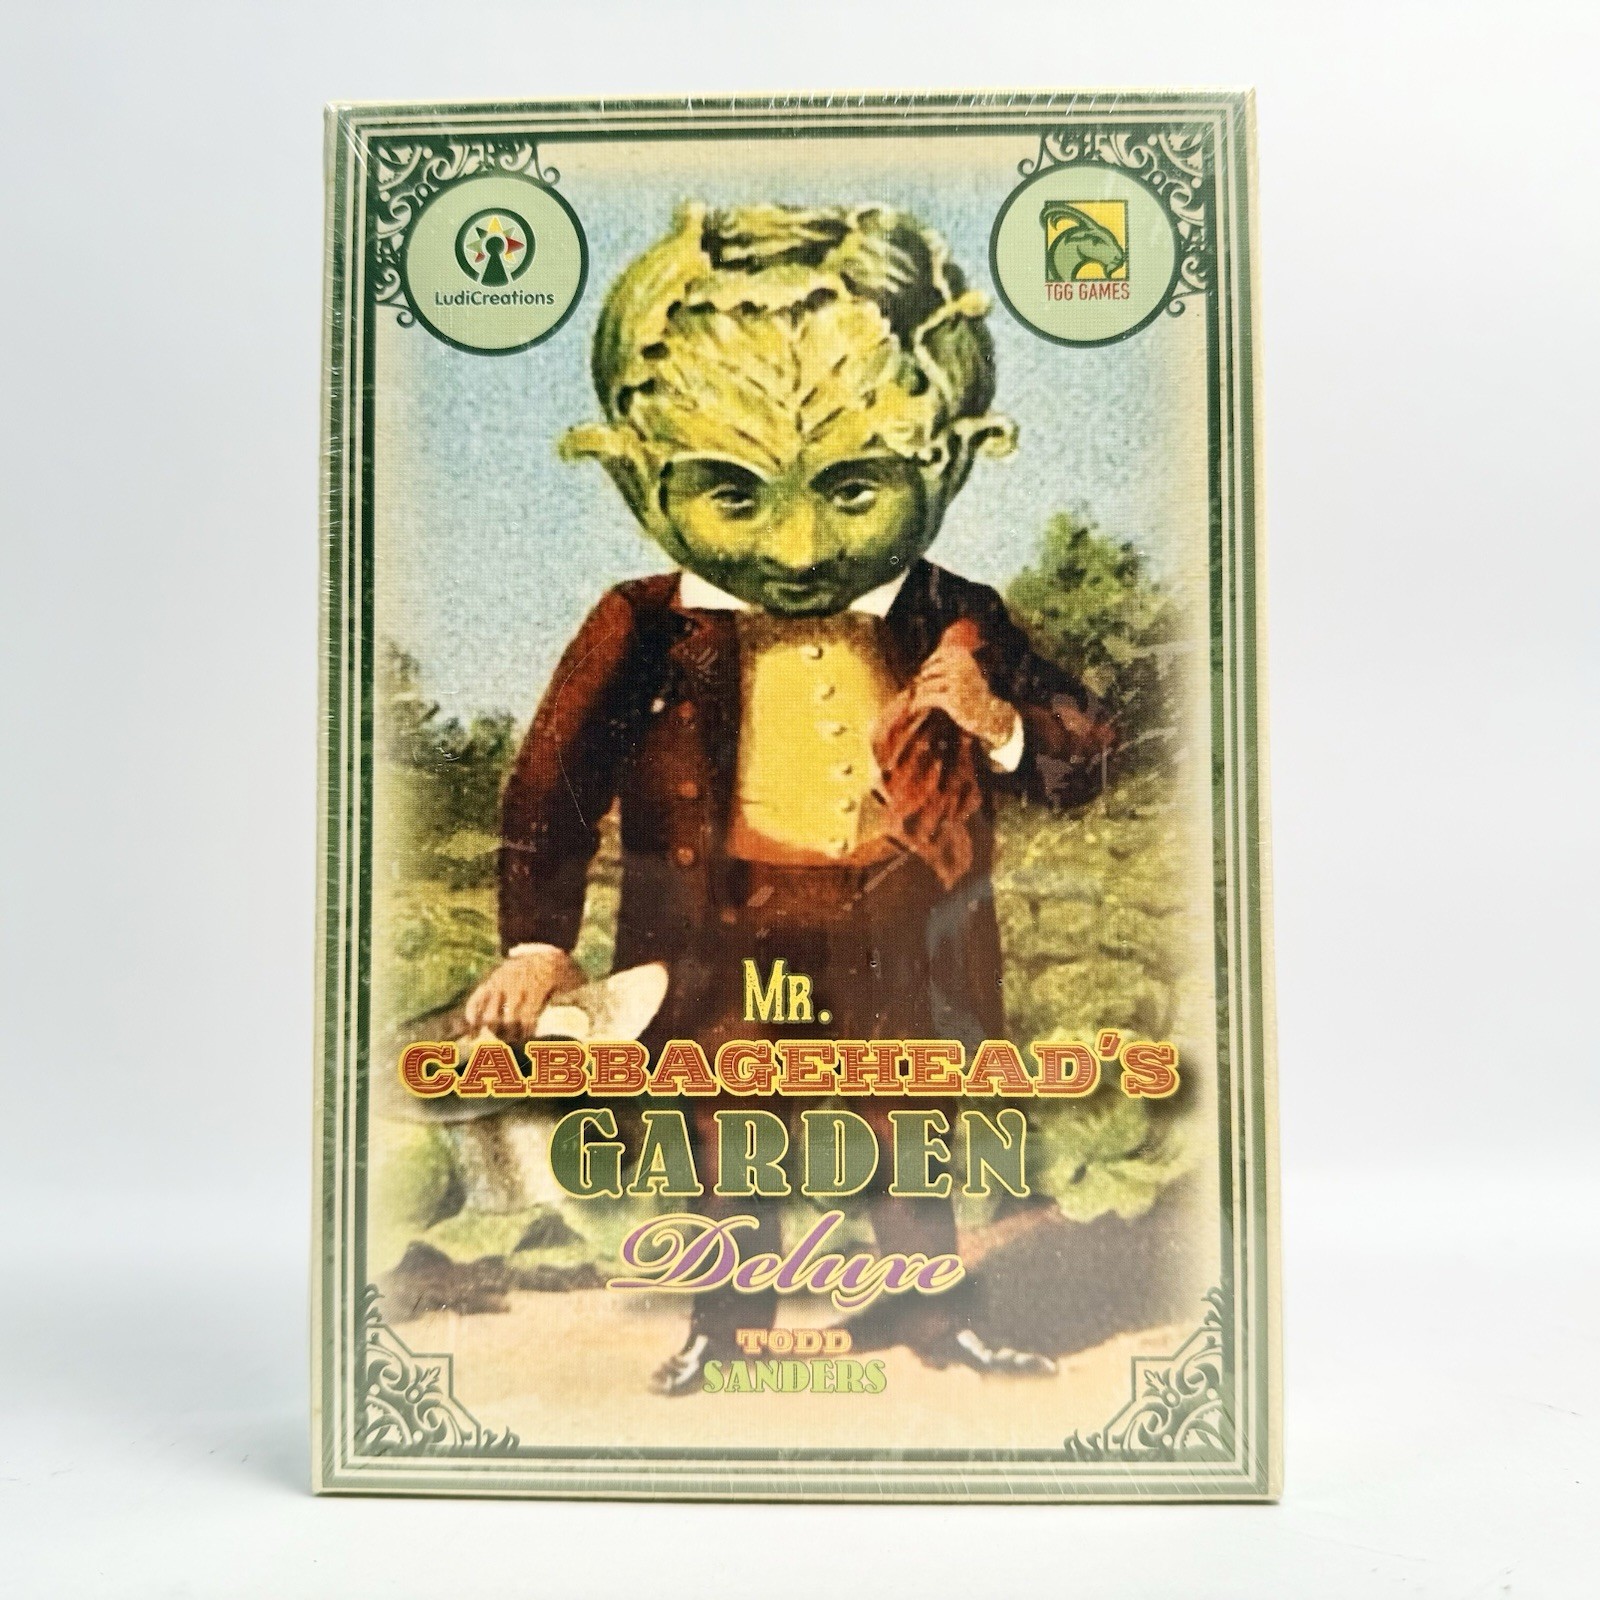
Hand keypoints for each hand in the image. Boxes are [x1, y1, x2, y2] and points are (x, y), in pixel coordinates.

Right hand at [463, 946, 586, 1036]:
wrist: (546, 949)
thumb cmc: (562, 973)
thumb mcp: (573, 983)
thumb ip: (576, 1002)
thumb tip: (585, 1025)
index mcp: (537, 985)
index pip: (528, 1017)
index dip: (527, 1035)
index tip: (530, 1046)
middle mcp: (516, 984)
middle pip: (508, 1020)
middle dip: (512, 1038)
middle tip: (516, 1047)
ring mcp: (501, 982)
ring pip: (491, 1014)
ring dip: (495, 1032)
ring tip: (502, 1041)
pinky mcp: (491, 981)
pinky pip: (476, 999)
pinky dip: (473, 1015)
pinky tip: (475, 1030)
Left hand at [909, 640, 1018, 749]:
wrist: (990, 715)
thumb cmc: (974, 695)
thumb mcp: (965, 673)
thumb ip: (948, 667)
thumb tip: (918, 673)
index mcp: (964, 657)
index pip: (939, 655)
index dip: (929, 664)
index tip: (924, 673)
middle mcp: (960, 667)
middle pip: (929, 671)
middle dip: (921, 681)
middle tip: (917, 689)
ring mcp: (956, 683)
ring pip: (926, 686)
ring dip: (918, 694)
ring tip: (915, 699)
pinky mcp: (951, 699)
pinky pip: (927, 698)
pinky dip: (919, 703)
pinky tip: (914, 708)